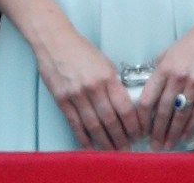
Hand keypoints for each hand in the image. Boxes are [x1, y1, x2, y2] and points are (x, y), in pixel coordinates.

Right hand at [35, 27, 141, 150]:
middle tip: (127, 148)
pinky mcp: (61, 100)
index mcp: (107, 75)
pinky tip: (91, 145)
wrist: (55, 42)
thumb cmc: (81, 49)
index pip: (124, 106)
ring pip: (93, 125)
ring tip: (112, 150)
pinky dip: (84, 138)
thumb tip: (123, 102)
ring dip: (104, 141)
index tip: (138, 132)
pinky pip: (75, 124)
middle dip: (121, 137)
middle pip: (110, 119)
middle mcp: (93, 87)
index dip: (133, 124)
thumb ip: (113, 82)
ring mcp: (76, 95)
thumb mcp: (104, 61)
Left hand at [135, 21, 193, 150]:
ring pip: (181, 114)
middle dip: (158, 131)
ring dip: (173, 133)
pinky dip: (190, 125)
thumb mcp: (168, 52)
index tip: (141, 129)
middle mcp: (178, 76)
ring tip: (168, 145)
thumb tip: (150, 91)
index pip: (148, 98)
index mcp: (164, 68)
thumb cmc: (191, 42)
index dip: (142, 118)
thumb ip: (158, 71)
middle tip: (154, 145)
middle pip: (164, 110)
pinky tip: (185, 135)